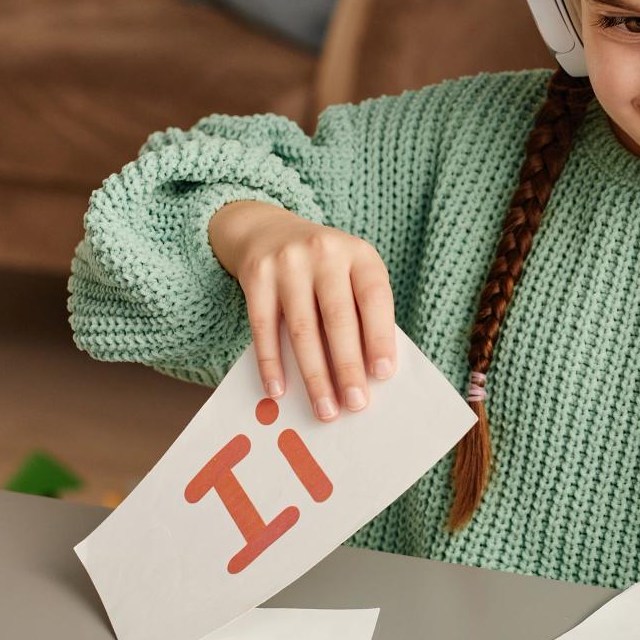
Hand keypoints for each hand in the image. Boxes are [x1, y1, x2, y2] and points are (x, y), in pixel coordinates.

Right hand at [207, 199, 397, 420]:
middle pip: (338, 319)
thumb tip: (368, 373)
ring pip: (302, 330)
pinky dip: (271, 363)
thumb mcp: (350, 274)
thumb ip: (362, 312)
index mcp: (359, 254)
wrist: (268, 230)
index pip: (374, 298)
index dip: (379, 337)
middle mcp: (324, 253)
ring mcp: (287, 263)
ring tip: (325, 409)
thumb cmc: (323, 267)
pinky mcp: (256, 277)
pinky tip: (279, 390)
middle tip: (356, 404)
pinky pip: (264, 328)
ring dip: (314, 376)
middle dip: (348, 366)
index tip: (384, 374)